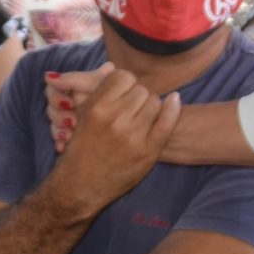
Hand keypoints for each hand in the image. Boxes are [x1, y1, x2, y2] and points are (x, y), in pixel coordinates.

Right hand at [42, 67, 178, 208]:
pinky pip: (167, 121)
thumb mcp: (81, 115)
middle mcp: (114, 120)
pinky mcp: (148, 152)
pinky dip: (173, 108)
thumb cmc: (80, 149)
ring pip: (154, 102)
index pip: (122, 77)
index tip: (122, 91)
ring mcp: (133, 137)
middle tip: (131, 107)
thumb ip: (96, 90)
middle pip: (140, 89)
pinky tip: (173, 101)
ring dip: (150, 106)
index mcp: (96, 108)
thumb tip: (112, 66)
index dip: (124, 82)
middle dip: (136, 95)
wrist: (80, 186)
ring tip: (140, 116)